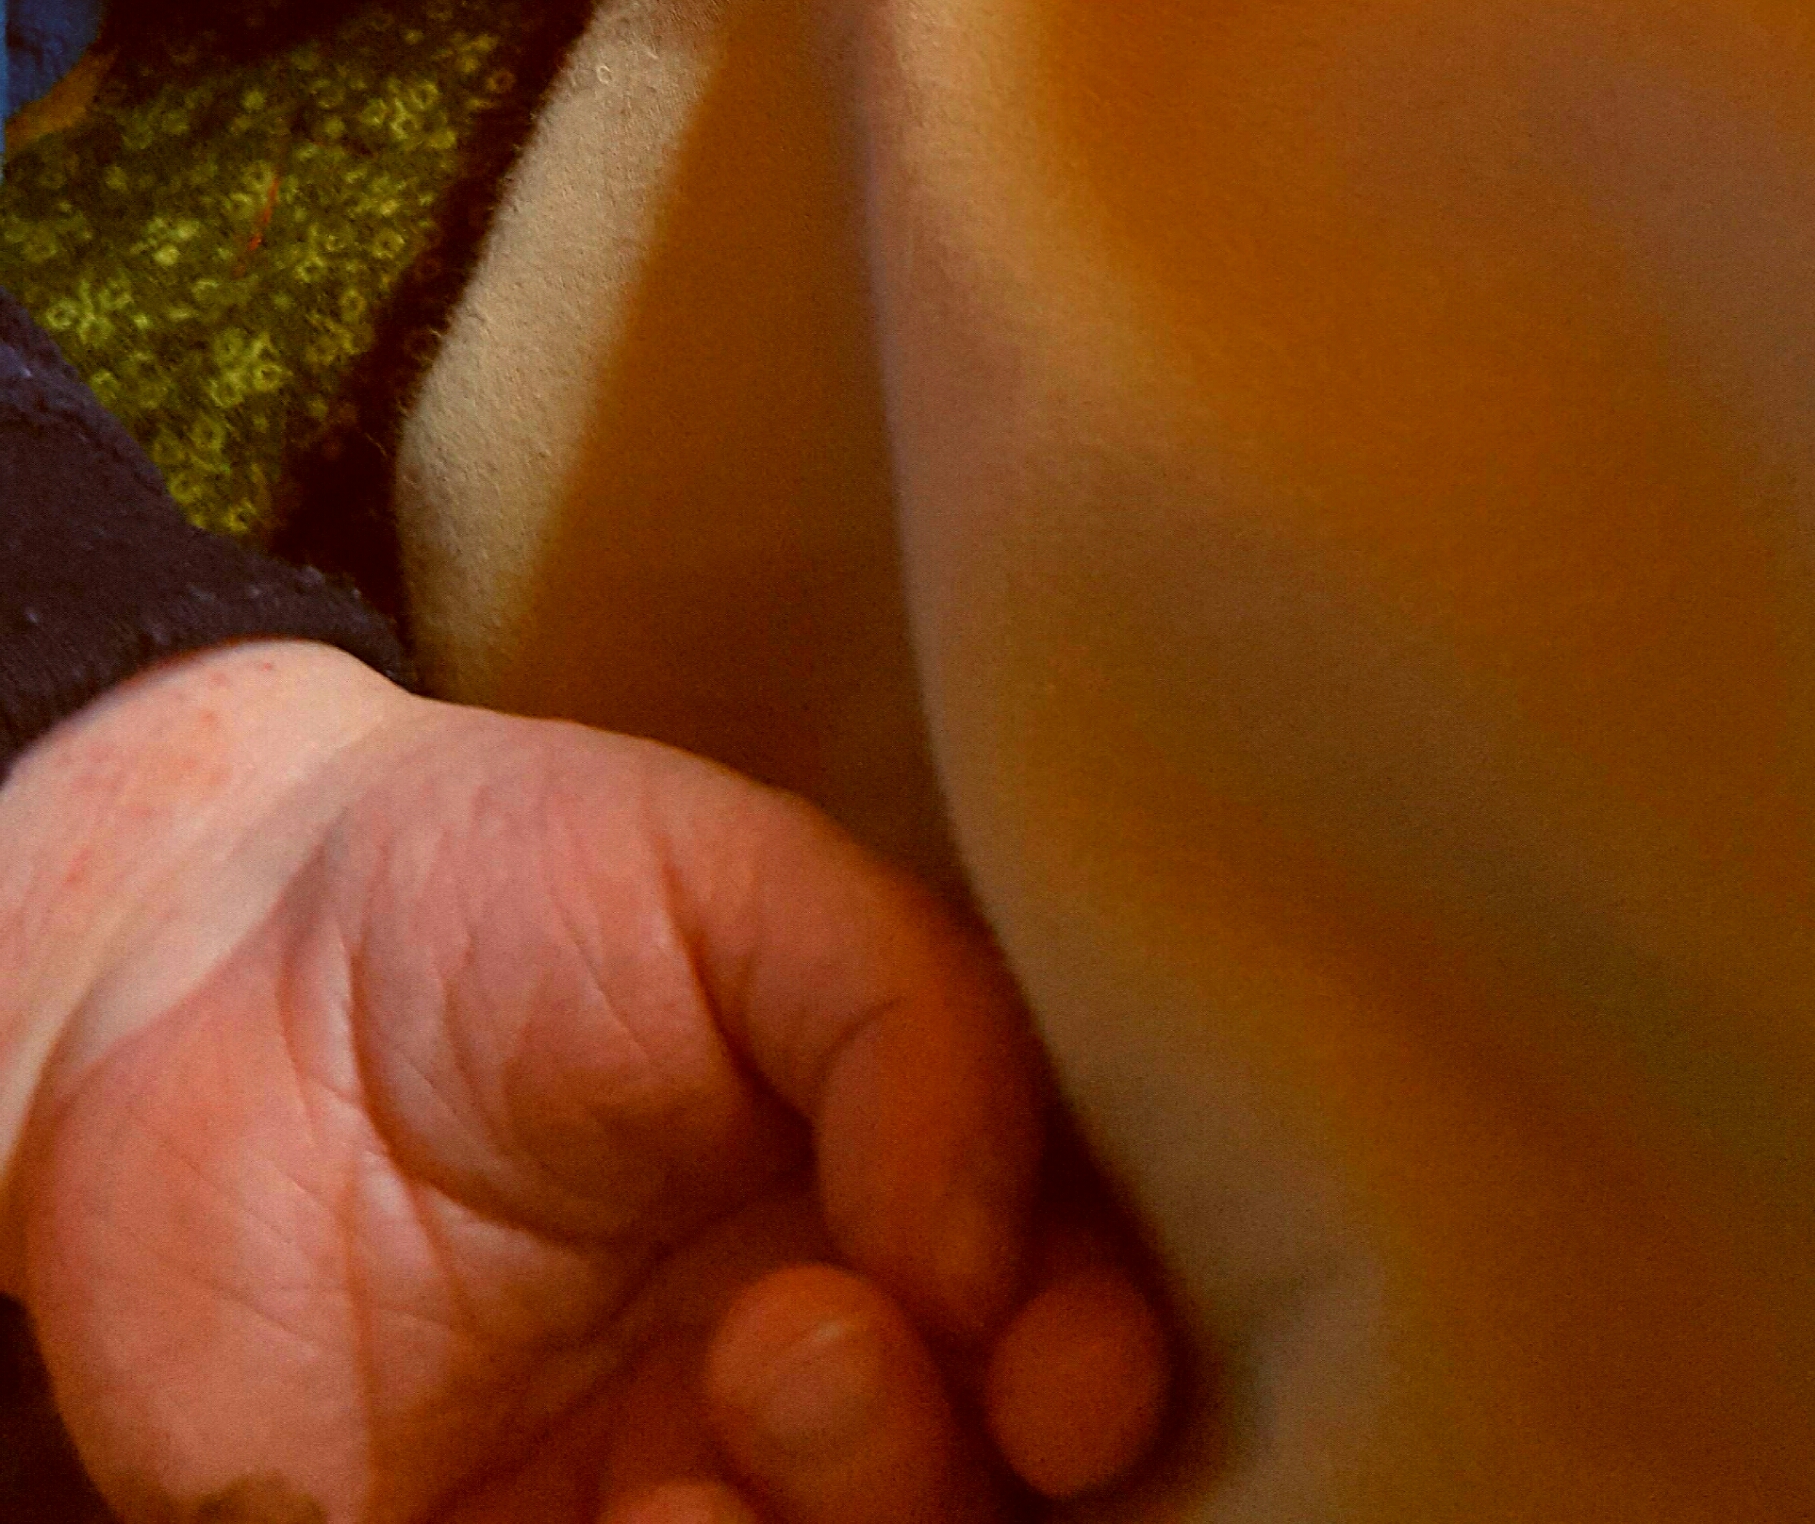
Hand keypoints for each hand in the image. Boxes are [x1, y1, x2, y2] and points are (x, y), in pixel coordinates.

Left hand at [0, 643, 1171, 1519]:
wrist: (191, 958)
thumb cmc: (494, 884)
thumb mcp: (734, 877)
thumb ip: (911, 1021)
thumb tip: (993, 1264)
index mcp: (897, 1196)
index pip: (1068, 1319)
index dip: (1097, 1373)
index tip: (1058, 1375)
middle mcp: (803, 1362)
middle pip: (959, 1492)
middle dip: (923, 1467)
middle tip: (800, 1344)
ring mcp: (650, 1482)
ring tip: (707, 1449)